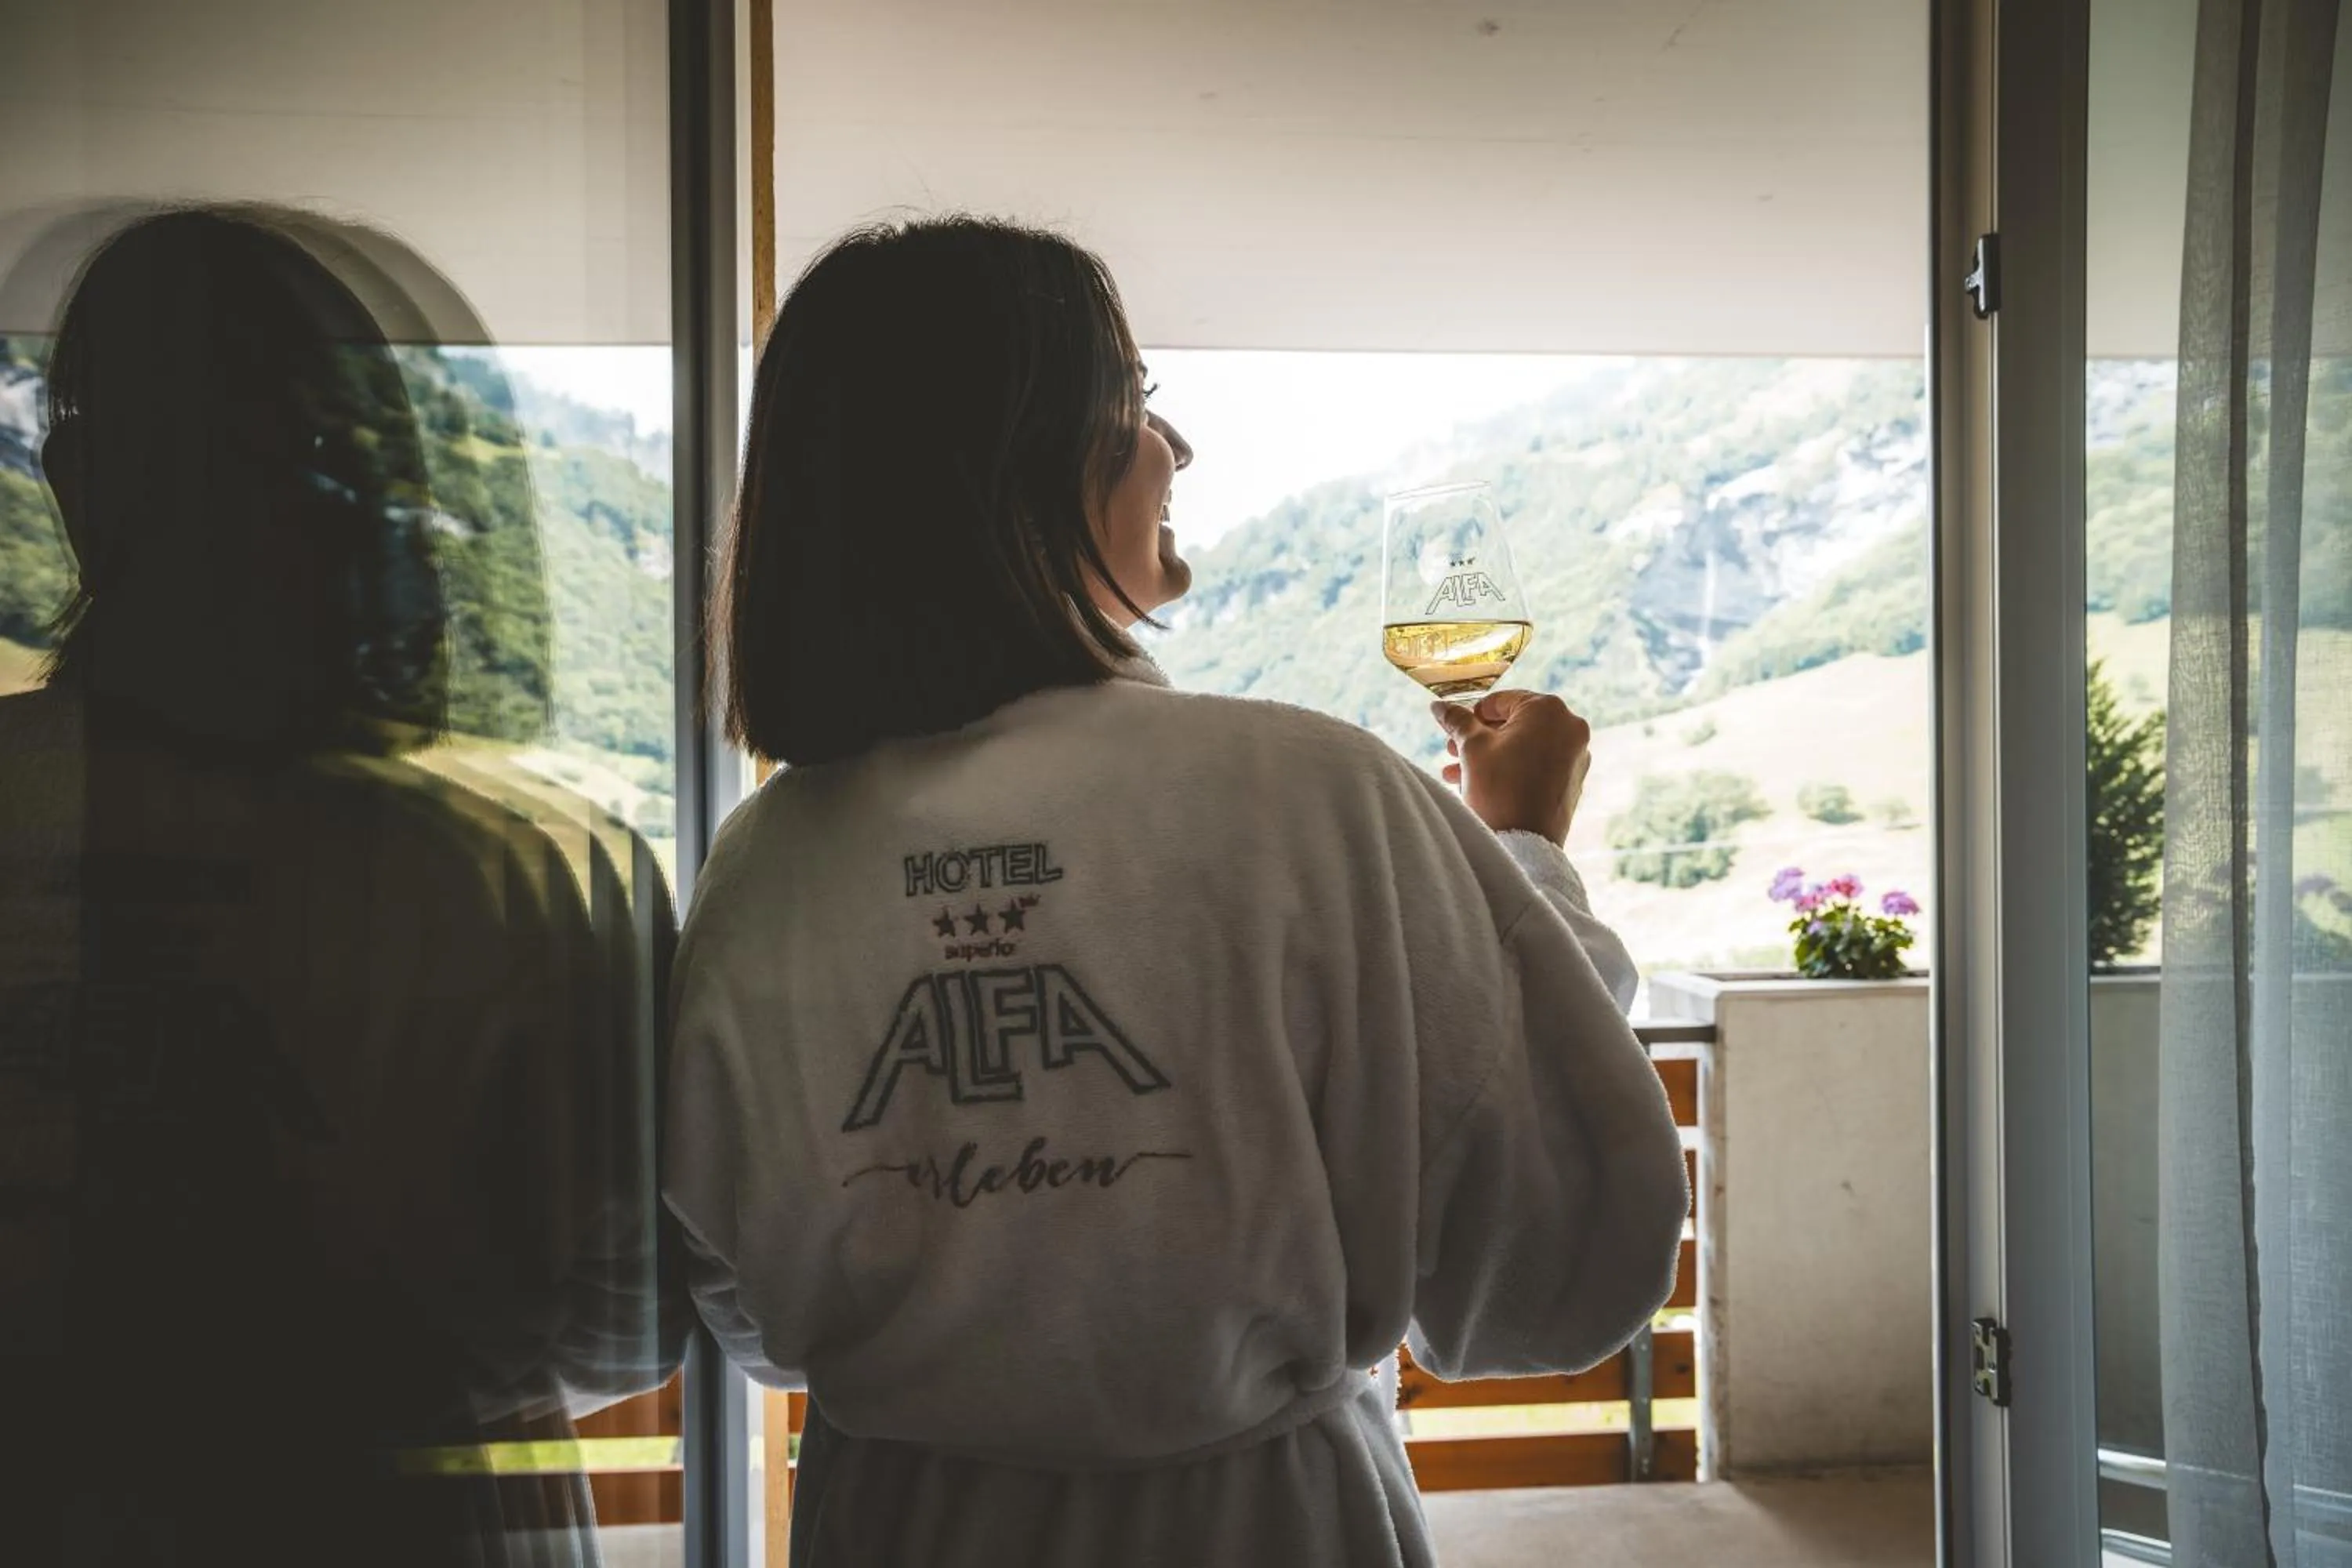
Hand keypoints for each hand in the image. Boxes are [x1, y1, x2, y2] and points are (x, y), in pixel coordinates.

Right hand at [1433, 690, 1592, 845]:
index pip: (1500, 701)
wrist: (1524, 845)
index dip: (1470, 716)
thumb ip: (1456, 720)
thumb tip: (1439, 705)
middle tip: (1451, 751)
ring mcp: (1576, 755)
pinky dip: (1512, 769)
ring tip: (1457, 773)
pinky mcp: (1573, 780)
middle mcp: (1570, 727)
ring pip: (1524, 747)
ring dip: (1490, 756)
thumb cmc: (1498, 789)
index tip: (1453, 732)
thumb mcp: (1471, 748)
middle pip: (1513, 724)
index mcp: (1549, 710)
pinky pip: (1538, 765)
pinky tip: (1482, 784)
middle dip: (1479, 739)